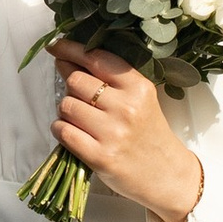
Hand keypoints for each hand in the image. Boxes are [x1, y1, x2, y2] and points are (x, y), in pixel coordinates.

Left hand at [50, 45, 205, 221]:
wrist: (166, 175)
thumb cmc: (149, 133)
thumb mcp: (141, 99)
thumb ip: (112, 80)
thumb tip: (69, 59)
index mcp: (139, 87)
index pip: (97, 59)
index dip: (71, 50)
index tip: (56, 47)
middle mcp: (126, 107)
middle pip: (76, 81)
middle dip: (70, 85)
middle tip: (76, 93)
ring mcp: (113, 133)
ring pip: (66, 105)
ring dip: (66, 110)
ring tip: (80, 118)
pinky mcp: (100, 157)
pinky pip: (63, 131)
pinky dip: (60, 129)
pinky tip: (71, 131)